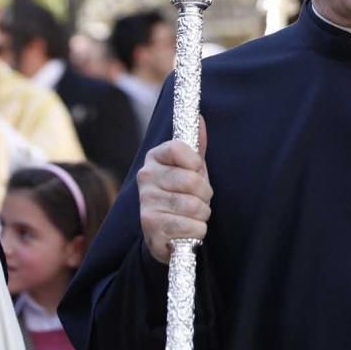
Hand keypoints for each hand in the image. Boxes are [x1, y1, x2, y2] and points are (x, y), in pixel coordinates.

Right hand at [138, 117, 212, 263]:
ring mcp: (146, 202)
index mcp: (154, 157)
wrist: (165, 232)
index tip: (196, 169)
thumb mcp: (190, 168)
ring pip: (193, 205)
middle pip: (191, 180)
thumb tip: (199, 118)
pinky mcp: (151, 227)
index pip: (177, 148)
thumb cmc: (181, 194)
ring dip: (202, 213)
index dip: (195, 161)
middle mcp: (146, 177)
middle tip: (199, 198)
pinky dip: (197, 230)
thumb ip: (196, 145)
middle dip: (205, 193)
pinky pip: (190, 226)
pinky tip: (187, 229)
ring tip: (193, 214)